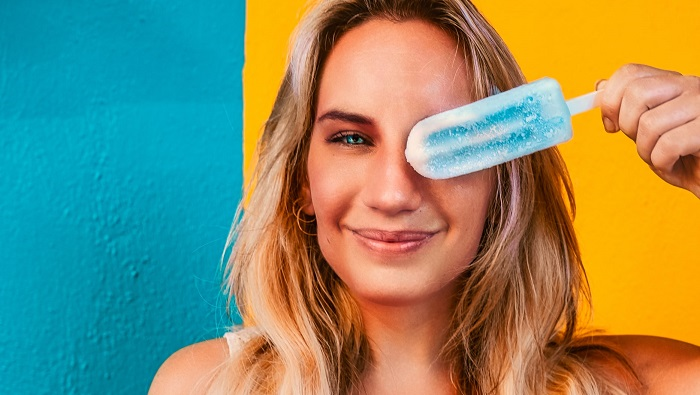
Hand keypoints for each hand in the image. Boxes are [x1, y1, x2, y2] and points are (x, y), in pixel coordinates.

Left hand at [596, 64, 699, 197]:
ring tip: (661, 158)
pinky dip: (662, 162)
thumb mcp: (652, 129)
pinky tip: (673, 164)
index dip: (610, 100)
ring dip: (646, 151)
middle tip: (641, 143)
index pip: (631, 73)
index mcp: (674, 83)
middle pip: (636, 93)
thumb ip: (630, 108)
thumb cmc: (684, 155)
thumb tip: (601, 85)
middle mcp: (691, 86)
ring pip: (649, 123)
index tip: (610, 125)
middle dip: (628, 126)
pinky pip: (668, 145)